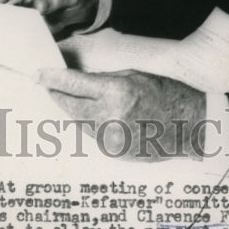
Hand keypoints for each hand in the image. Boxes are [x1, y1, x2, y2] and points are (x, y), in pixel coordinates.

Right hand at [0, 0, 98, 36]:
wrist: (75, 6)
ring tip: (15, 31)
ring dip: (8, 21)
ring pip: (1, 11)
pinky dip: (14, 29)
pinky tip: (19, 35)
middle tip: (2, 22)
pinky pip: (10, 22)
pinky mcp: (15, 13)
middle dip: (0, 8)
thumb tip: (38, 6)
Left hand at [38, 68, 207, 160]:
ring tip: (77, 99)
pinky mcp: (115, 153)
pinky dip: (90, 124)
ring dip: (75, 110)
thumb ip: (102, 81)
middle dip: (57, 96)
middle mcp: (111, 118)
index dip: (52, 79)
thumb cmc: (165, 94)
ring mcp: (112, 139)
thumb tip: (77, 82)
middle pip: (70, 107)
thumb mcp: (133, 76)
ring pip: (79, 123)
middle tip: (48, 86)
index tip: (38, 75)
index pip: (74, 85)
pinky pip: (93, 136)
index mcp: (117, 93)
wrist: (191, 126)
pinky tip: (99, 116)